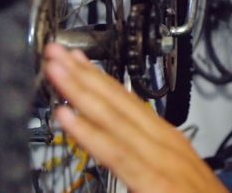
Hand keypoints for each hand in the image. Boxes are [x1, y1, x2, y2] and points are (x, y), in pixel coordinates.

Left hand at [43, 43, 228, 192]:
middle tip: (57, 51)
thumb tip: (124, 154)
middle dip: (85, 75)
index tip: (77, 60)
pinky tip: (66, 116)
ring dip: (82, 91)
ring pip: (114, 118)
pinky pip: (115, 153)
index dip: (100, 78)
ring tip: (57, 70)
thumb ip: (147, 160)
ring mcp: (160, 159)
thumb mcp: (174, 173)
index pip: (128, 101)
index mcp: (166, 139)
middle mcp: (163, 142)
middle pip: (119, 101)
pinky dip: (90, 132)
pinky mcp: (155, 181)